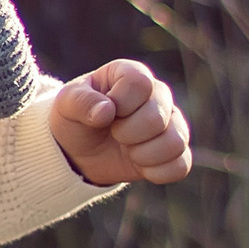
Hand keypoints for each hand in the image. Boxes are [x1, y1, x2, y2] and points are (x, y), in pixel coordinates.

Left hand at [52, 58, 193, 187]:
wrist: (79, 151)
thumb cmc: (75, 119)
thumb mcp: (66, 106)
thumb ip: (81, 102)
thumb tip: (106, 111)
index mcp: (131, 75)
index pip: (141, 84)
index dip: (121, 104)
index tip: (104, 113)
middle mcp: (158, 95)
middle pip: (158, 116)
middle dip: (128, 134)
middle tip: (114, 134)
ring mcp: (170, 123)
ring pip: (175, 142)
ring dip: (143, 155)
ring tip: (127, 151)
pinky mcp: (175, 151)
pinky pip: (181, 165)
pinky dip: (157, 172)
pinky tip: (140, 166)